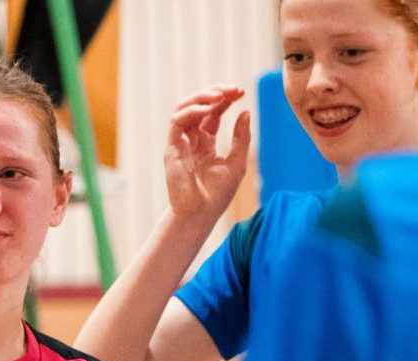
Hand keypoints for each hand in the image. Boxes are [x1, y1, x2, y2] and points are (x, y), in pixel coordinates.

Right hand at [164, 86, 251, 221]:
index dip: (225, 100)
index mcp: (206, 143)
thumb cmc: (217, 195)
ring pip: (184, 109)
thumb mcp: (237, 163)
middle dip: (214, 94)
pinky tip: (209, 109)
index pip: (213, 114)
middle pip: (199, 107)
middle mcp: (191, 140)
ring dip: (202, 97)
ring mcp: (180, 143)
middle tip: (232, 89)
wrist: (200, 214)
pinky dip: (192, 112)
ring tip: (220, 95)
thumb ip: (241, 138)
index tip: (240, 92)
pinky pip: (177, 122)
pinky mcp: (172, 149)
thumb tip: (245, 112)